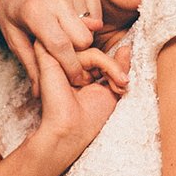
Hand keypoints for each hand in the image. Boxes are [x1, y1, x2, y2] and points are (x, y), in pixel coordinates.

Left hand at [0, 0, 128, 93]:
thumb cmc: (14, 9)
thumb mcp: (14, 37)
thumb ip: (31, 64)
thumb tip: (41, 93)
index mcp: (35, 11)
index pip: (62, 46)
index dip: (71, 66)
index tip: (74, 78)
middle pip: (84, 39)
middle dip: (78, 51)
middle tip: (67, 52)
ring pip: (93, 27)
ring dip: (82, 34)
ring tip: (66, 32)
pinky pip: (97, 12)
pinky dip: (88, 21)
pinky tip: (71, 18)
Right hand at [27, 38, 118, 159]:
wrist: (72, 131)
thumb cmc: (89, 117)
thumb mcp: (111, 87)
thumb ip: (117, 66)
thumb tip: (126, 46)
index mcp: (74, 68)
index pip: (97, 51)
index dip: (114, 64)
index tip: (123, 85)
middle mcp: (64, 62)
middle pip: (93, 45)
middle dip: (112, 64)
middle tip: (121, 84)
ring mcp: (55, 58)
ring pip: (88, 44)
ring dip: (108, 65)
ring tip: (110, 86)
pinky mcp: (49, 56)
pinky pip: (79, 47)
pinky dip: (98, 61)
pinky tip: (91, 82)